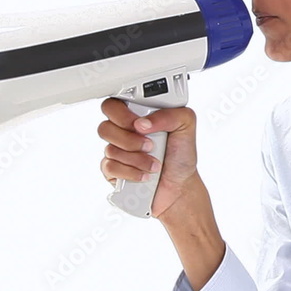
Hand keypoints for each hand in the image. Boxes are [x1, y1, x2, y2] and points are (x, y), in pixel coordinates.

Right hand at [98, 98, 201, 218]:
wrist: (180, 185)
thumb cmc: (181, 154)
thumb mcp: (186, 125)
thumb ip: (169, 114)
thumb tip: (142, 122)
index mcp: (137, 115)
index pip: (114, 105)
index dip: (122, 114)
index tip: (141, 124)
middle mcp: (124, 131)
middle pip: (104, 127)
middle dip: (128, 139)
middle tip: (149, 145)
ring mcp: (116, 151)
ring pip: (109, 149)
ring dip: (137, 159)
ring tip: (155, 163)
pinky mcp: (112, 171)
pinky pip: (110, 168)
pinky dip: (131, 172)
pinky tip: (145, 175)